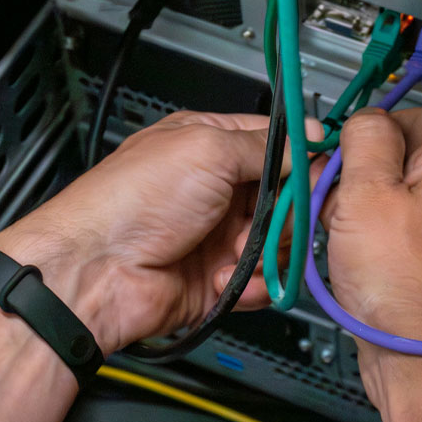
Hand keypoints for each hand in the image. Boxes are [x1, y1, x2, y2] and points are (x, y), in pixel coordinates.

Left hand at [0, 111, 290, 354]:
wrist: (97, 274)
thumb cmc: (130, 202)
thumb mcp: (207, 151)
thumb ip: (266, 145)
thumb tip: (310, 138)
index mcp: (211, 145)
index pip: (277, 143)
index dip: (304, 156)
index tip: (324, 170)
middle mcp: (218, 188)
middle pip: (288, 196)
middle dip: (288, 211)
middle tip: (273, 218)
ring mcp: (220, 234)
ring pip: (282, 241)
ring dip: (268, 250)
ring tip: (237, 252)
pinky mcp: (222, 278)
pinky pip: (265, 281)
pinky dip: (256, 283)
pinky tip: (227, 278)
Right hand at [320, 108, 421, 421]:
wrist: (417, 358)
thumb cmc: (400, 286)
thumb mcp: (366, 193)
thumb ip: (366, 141)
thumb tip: (367, 118)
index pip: (413, 114)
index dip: (372, 129)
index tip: (345, 153)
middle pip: (401, 157)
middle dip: (361, 174)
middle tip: (341, 198)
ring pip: (395, 195)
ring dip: (361, 207)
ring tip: (346, 234)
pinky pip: (397, 229)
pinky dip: (371, 237)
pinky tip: (355, 257)